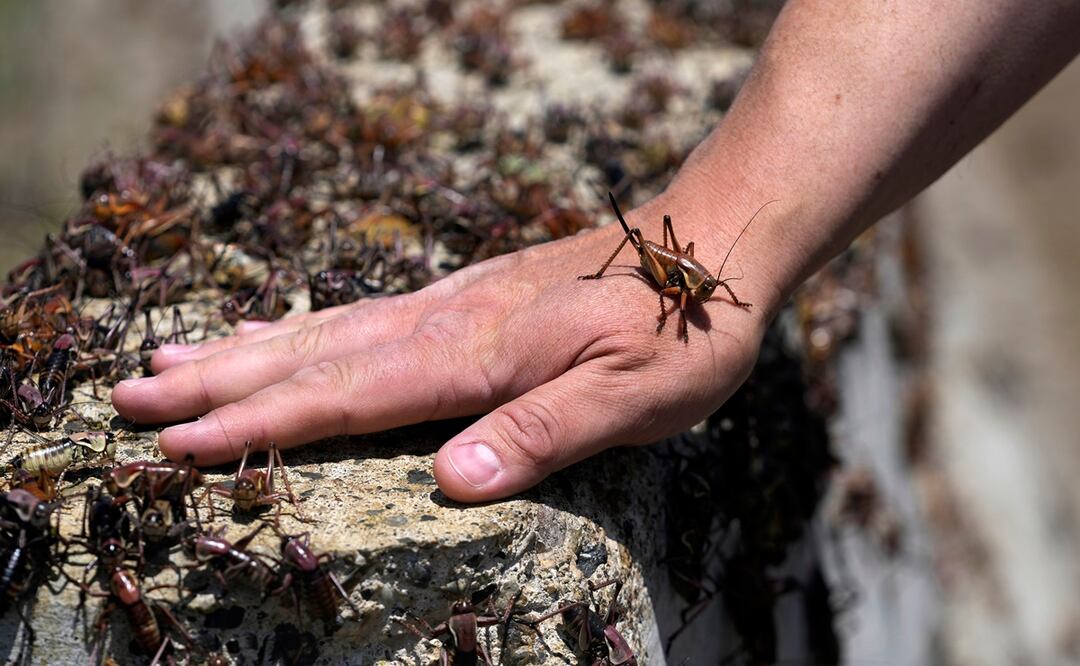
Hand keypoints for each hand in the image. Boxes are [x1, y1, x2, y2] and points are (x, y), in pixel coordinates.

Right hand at [111, 196, 770, 501]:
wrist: (711, 242)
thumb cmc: (683, 329)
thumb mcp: (637, 397)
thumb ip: (544, 436)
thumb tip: (454, 478)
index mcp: (478, 355)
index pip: (347, 396)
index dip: (261, 424)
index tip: (181, 444)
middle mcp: (448, 321)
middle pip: (312, 356)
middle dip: (219, 383)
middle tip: (131, 396)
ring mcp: (453, 303)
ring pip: (326, 330)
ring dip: (243, 350)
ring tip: (173, 359)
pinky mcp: (468, 297)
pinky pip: (363, 316)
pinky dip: (303, 328)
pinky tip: (279, 332)